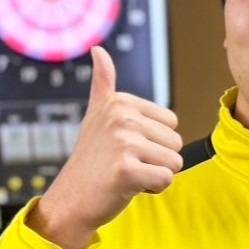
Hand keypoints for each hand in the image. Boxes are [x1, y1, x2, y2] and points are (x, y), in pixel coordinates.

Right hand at [28, 46, 182, 248]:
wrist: (72, 200)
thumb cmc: (91, 161)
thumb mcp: (97, 116)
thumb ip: (103, 83)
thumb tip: (98, 49)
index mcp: (120, 102)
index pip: (171, 124)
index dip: (155, 143)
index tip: (125, 149)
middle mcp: (121, 117)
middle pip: (176, 143)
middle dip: (156, 160)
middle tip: (126, 165)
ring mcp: (123, 143)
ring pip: (174, 162)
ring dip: (155, 175)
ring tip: (126, 175)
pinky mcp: (127, 170)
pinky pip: (166, 179)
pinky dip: (152, 189)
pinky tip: (128, 187)